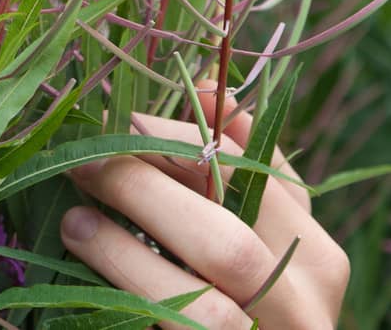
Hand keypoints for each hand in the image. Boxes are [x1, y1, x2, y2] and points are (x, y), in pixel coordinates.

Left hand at [59, 86, 349, 328]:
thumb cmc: (242, 291)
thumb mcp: (252, 229)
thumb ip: (238, 166)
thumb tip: (212, 83)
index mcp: (316, 256)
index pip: (257, 180)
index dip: (183, 139)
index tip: (120, 114)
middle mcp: (304, 309)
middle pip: (225, 240)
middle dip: (143, 190)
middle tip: (83, 157)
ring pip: (202, 306)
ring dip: (124, 252)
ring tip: (74, 218)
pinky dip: (121, 292)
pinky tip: (81, 259)